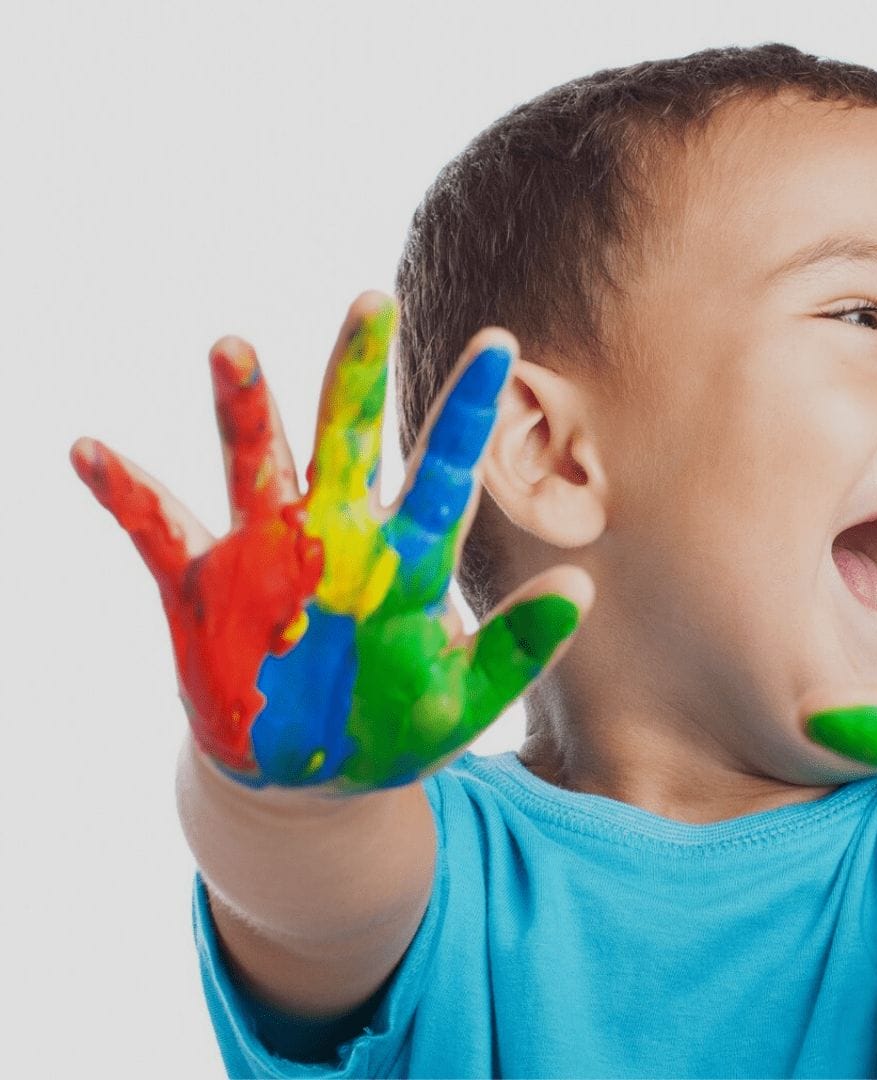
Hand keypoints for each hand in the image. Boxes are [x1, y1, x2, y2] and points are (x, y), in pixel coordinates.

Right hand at [71, 293, 591, 790]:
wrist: (307, 782)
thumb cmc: (393, 728)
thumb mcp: (465, 699)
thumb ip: (519, 649)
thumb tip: (581, 586)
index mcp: (407, 556)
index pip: (445, 468)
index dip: (468, 409)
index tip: (498, 343)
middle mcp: (338, 533)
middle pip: (351, 435)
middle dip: (357, 371)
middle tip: (372, 298)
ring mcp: (266, 551)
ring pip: (255, 461)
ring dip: (243, 408)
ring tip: (232, 346)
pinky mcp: (200, 586)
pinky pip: (155, 528)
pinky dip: (124, 491)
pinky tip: (89, 449)